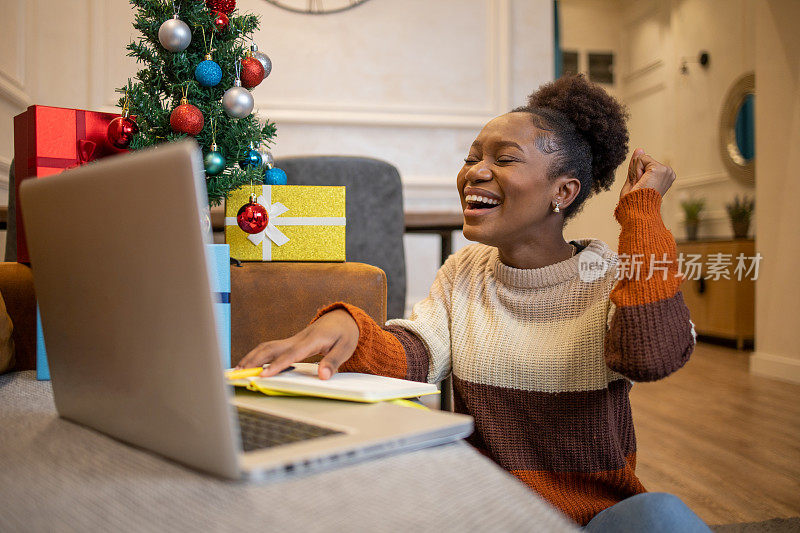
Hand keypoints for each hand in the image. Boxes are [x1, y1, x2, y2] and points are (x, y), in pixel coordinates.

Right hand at [235, 309, 358, 379]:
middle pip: (271, 348)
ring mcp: (292, 339)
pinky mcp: (290, 342)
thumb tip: (323, 376)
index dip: (277, 365)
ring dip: (252, 357)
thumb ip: (334, 362)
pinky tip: (250, 366)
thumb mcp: (346, 347)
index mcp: (312, 340)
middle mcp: (298, 338)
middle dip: (254, 360)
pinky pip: (271, 348)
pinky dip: (258, 356)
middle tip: (239, 374)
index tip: (263, 375)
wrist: (342, 319)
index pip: (291, 354)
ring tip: (238, 371)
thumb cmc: (345, 334)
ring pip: (267, 347)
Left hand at [620, 148, 675, 198]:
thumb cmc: (635, 201)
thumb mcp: (635, 179)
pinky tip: (641, 181)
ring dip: (636, 172)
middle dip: (636, 171)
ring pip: (642, 158)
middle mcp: (669, 172)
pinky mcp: (659, 169)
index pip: (645, 162)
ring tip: (640, 185)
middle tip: (639, 186)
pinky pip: (640, 159)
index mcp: (665, 175)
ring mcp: (665, 170)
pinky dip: (636, 171)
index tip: (640, 186)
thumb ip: (637, 164)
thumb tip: (639, 149)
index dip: (637, 173)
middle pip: (644, 158)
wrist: (636, 209)